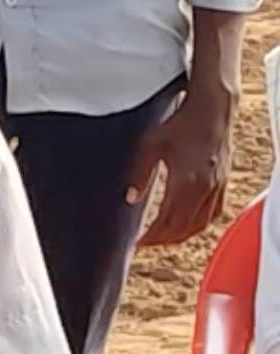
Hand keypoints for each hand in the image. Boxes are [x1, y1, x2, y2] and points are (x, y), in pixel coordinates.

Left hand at [127, 82, 235, 247]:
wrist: (211, 110)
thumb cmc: (180, 124)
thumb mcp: (150, 146)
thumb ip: (139, 174)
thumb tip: (129, 199)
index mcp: (185, 182)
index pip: (167, 222)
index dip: (152, 236)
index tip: (138, 242)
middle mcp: (204, 189)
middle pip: (184, 228)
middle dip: (164, 239)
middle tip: (147, 243)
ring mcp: (217, 187)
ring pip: (200, 224)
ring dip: (181, 235)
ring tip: (163, 237)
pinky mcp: (223, 183)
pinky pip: (213, 214)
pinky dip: (199, 224)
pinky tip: (188, 224)